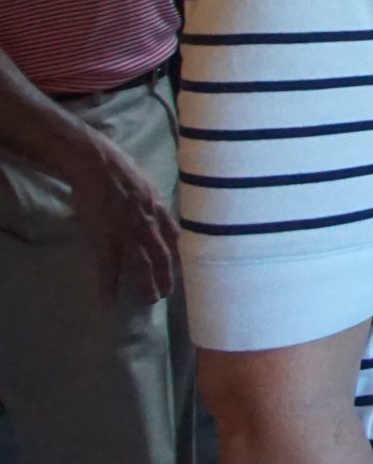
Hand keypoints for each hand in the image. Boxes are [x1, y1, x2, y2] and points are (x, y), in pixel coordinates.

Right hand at [66, 130, 178, 303]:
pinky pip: (109, 266)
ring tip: (149, 300)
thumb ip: (154, 203)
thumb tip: (158, 211)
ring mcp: (128, 231)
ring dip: (146, 284)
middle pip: (163, 255)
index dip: (180, 255)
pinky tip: (109, 299)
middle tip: (167, 294)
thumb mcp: (147, 186)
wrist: (97, 163)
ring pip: (142, 264)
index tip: (184, 269)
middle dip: (167, 276)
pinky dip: (109, 284)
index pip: (176, 237)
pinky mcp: (106, 236)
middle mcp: (149, 223)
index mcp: (160, 209)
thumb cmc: (119, 171)